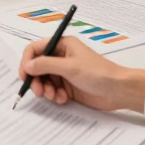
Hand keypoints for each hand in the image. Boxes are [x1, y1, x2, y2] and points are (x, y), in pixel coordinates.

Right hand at [19, 36, 144, 112]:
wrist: (119, 90)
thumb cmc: (96, 73)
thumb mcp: (69, 67)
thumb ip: (45, 65)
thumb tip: (27, 66)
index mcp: (61, 45)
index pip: (35, 49)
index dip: (27, 61)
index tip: (24, 76)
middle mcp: (61, 57)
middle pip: (38, 66)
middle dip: (36, 79)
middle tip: (39, 92)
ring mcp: (65, 72)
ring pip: (45, 80)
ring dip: (46, 89)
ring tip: (54, 96)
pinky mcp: (69, 86)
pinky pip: (54, 90)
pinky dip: (55, 96)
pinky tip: (63, 99)